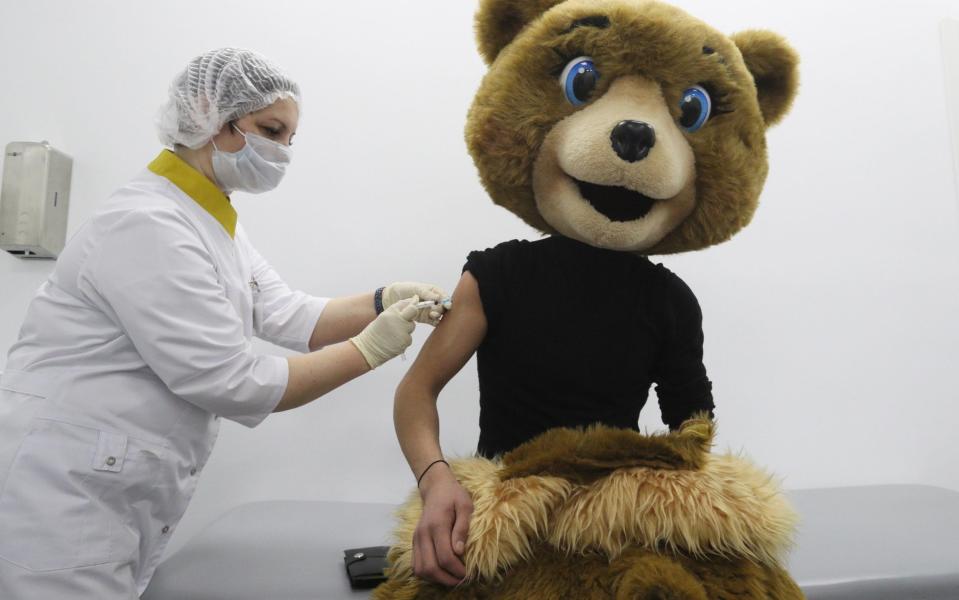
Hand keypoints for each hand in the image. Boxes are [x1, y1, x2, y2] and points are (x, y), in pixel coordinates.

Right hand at [349, 297, 417, 368]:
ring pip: (411, 326)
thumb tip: (411, 302)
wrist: (367, 349)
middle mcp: (397, 319)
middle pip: (413, 311)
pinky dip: (403, 340)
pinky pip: (409, 338)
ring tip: (394, 334)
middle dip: (414, 312)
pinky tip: (394, 342)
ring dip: (406, 330)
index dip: (412, 303)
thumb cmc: (375, 333)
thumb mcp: (383, 318)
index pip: (406, 303)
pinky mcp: (405, 341)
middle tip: (408, 317)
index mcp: (390, 312)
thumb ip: (396, 311)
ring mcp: (402, 330)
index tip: (414, 302)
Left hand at [383, 282, 448, 325]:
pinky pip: (433, 321)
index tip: (447, 305)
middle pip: (442, 307)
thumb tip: (437, 298)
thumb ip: (426, 293)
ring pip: (438, 314)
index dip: (447, 301)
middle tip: (435, 311)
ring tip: (432, 315)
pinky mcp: (425, 318)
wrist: (393, 297)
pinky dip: (435, 322)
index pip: (443, 296)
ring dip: (438, 315)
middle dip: (441, 309)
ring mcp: (429, 310)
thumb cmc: (405, 289)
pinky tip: (434, 322)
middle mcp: (433, 301)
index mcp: (434, 291)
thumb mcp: (416, 288)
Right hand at [413, 464, 473, 585]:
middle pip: (430, 567)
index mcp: (436, 525)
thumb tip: (460, 551)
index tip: (468, 574)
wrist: (436, 488)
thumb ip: (463, 527)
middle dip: (446, 579)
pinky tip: (440, 572)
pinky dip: (427, 574)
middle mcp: (422, 534)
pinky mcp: (414, 542)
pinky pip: (416, 565)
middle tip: (461, 580)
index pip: (445, 556)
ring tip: (451, 578)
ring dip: (436, 579)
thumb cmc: (454, 495)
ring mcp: (416, 539)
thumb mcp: (465, 505)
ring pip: (420, 570)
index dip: (457, 570)